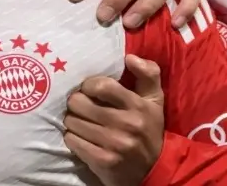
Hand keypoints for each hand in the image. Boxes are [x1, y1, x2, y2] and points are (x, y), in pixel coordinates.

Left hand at [64, 55, 164, 185]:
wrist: (153, 170)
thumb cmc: (148, 128)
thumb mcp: (154, 100)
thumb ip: (148, 73)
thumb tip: (130, 57)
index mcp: (138, 105)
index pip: (102, 85)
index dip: (88, 85)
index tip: (88, 89)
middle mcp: (127, 124)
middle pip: (80, 103)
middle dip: (76, 103)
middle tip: (80, 106)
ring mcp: (114, 144)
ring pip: (73, 122)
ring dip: (72, 120)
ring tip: (79, 121)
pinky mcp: (103, 161)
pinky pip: (72, 141)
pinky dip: (72, 138)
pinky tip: (80, 137)